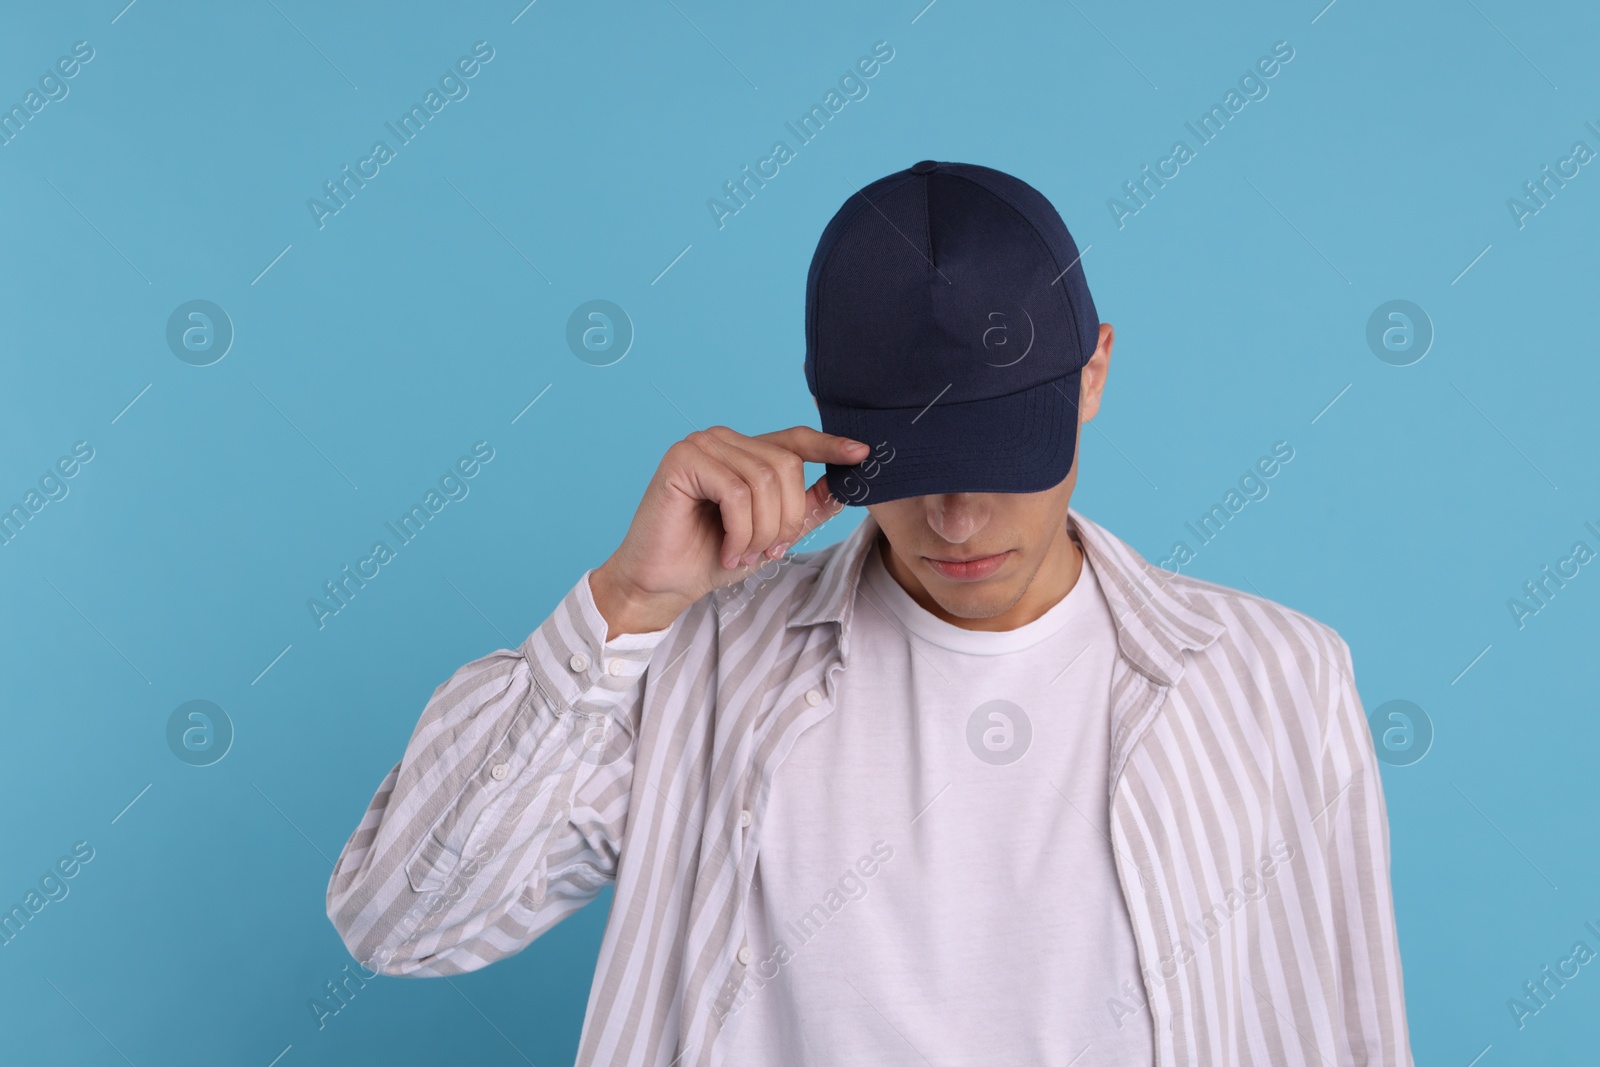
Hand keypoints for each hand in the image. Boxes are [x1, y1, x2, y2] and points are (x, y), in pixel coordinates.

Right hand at [589, 425, 869, 637]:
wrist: (660, 584)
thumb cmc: (708, 557)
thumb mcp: (770, 535)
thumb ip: (803, 510)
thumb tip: (844, 489)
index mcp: (742, 451)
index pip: (794, 439)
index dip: (829, 446)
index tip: (863, 454)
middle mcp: (722, 439)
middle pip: (786, 465)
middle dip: (785, 518)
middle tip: (766, 552)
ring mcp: (700, 445)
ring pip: (763, 480)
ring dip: (761, 530)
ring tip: (743, 555)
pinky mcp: (682, 460)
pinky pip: (736, 492)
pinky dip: (740, 530)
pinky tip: (728, 550)